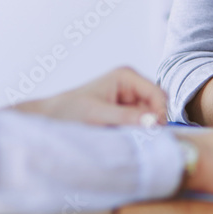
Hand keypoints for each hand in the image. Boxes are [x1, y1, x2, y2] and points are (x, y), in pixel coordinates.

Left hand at [12, 66, 167, 126]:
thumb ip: (127, 117)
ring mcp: (129, 98)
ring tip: (125, 136)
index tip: (154, 132)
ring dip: (143, 128)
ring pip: (150, 117)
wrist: (51, 118)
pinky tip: (122, 136)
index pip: (158, 94)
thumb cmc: (69, 111)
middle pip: (157, 105)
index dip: (160, 113)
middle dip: (151, 121)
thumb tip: (154, 122)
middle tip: (140, 137)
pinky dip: (136, 132)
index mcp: (126, 75)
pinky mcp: (125, 112)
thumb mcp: (98, 114)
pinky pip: (140, 124)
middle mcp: (131, 84)